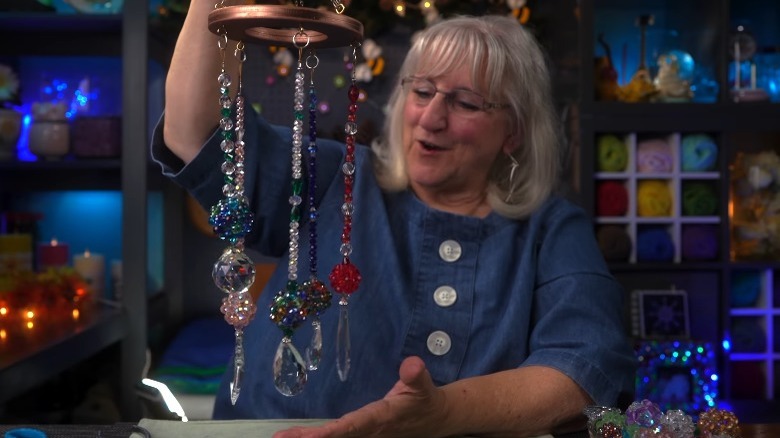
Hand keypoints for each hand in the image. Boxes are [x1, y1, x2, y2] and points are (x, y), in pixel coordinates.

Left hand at [273, 356, 447, 437]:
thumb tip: (412, 363)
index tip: (313, 436)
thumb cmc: (424, 400)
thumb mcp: (424, 386)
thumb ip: (416, 376)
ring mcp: (364, 436)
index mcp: (381, 418)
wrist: (434, 420)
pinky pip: (337, 437)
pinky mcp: (361, 435)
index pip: (353, 426)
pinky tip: (298, 437)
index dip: (333, 432)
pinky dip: (315, 437)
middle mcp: (369, 432)